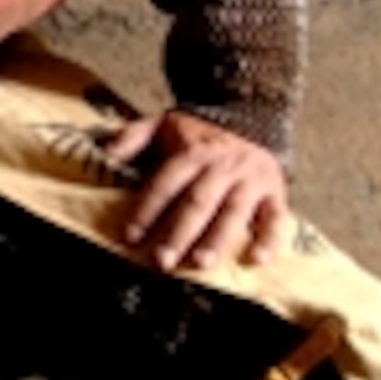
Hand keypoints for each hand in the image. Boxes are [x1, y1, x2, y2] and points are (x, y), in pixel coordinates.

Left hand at [106, 109, 290, 273]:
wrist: (251, 116)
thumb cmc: (199, 132)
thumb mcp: (162, 123)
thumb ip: (132, 136)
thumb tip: (105, 154)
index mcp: (192, 152)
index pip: (166, 183)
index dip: (147, 210)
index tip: (130, 236)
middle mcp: (222, 166)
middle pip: (198, 202)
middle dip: (179, 233)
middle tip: (162, 261)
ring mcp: (250, 180)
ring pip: (233, 211)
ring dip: (217, 239)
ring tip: (201, 263)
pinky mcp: (274, 192)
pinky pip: (276, 217)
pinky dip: (270, 239)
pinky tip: (256, 259)